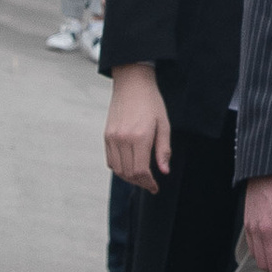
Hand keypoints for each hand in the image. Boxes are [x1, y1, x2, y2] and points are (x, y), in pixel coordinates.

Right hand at [104, 59, 171, 189]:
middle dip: (140, 182)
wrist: (132, 84)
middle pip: (129, 173)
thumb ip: (164, 150)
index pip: (141, 171)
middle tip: (149, 183)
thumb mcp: (164, 125)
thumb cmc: (151, 102)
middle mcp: (123, 139)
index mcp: (140, 137)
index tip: (155, 187)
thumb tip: (164, 171)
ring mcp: (112, 138)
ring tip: (140, 177)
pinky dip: (119, 168)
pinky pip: (110, 160)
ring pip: (118, 169)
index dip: (148, 183)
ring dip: (129, 177)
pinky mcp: (107, 135)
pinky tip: (129, 166)